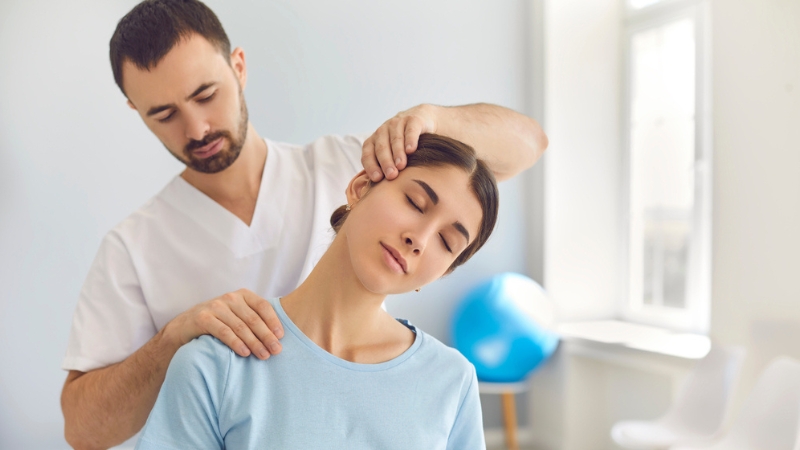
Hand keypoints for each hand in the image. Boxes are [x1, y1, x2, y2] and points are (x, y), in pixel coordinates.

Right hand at [166, 289, 283, 358]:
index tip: (281, 337)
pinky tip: (245, 353)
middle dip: (266, 336)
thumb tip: (279, 336)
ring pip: (240, 327)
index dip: (273, 321)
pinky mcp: (203, 318)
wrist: (185, 326)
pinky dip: (236, 343)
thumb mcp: (237, 315)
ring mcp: (215, 307)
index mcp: (242, 295)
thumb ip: (255, 319)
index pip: (262, 306)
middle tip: (276, 351)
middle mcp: (230, 298)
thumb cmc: (219, 321)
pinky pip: (224, 332)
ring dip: (254, 342)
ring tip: (263, 355)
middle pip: (253, 318)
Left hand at [361, 104, 437, 181]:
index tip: (377, 179)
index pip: (368, 153)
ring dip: (397, 153)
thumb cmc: (403, 145)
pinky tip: (411, 150)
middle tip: (391, 176)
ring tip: (401, 166)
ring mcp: (397, 123)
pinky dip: (410, 140)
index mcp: (374, 140)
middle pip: (381, 147)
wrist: (421, 120)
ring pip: (395, 139)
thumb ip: (385, 169)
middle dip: (385, 162)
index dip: (371, 165)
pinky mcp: (413, 120)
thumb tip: (379, 194)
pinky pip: (410, 130)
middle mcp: (383, 130)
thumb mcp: (392, 155)